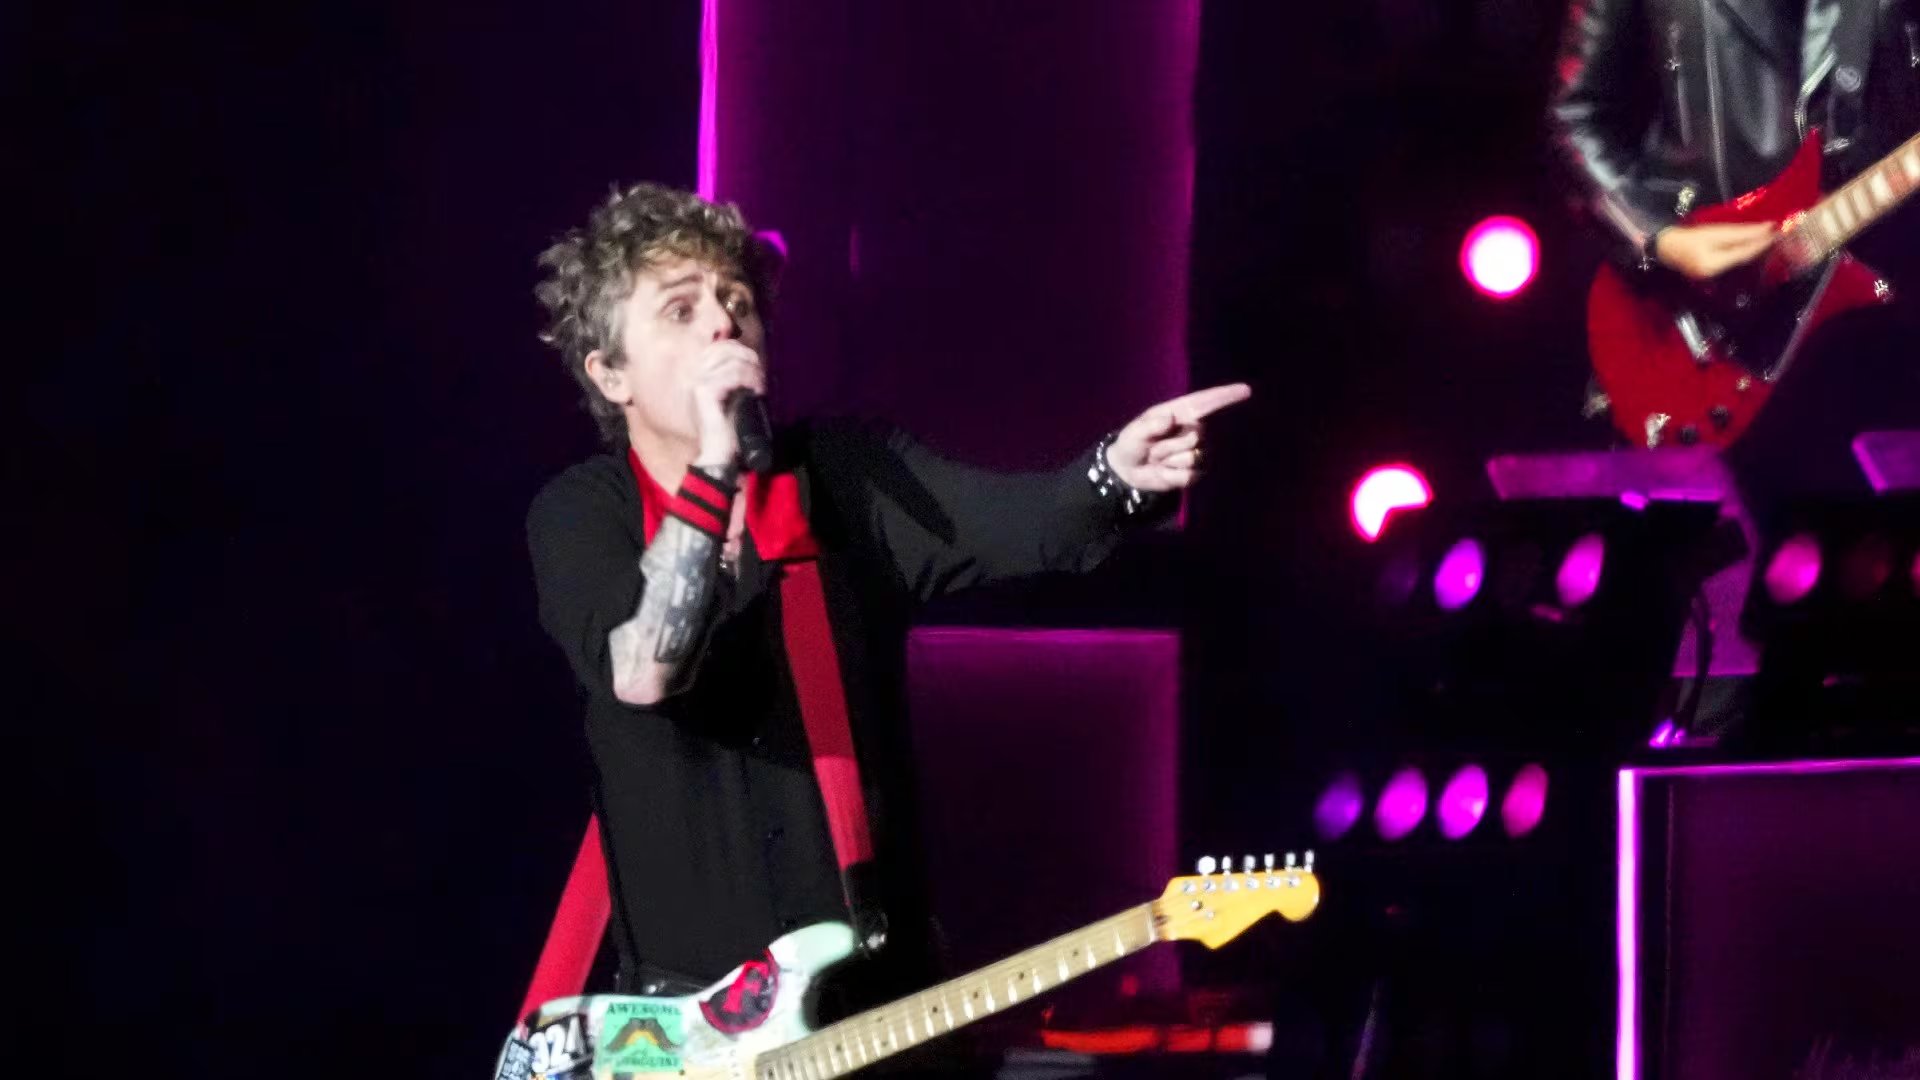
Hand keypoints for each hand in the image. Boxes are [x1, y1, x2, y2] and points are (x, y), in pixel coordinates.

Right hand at [690, 340, 766, 465]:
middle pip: (725, 348)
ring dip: (751, 370)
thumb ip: (736, 376)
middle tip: (760, 377)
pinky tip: (755, 390)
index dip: (742, 352)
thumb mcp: (733, 396)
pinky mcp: (704, 391)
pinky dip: (748, 379)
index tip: (756, 369)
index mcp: (699, 374)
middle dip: (748, 358)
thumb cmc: (727, 428)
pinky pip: (731, 374)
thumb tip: (751, 358)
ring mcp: (697, 382)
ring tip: (759, 386)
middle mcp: (694, 374)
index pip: (720, 346)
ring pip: (730, 359)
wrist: (719, 453)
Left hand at [1106, 383, 1252, 492]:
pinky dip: (1172, 475)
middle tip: (1153, 448)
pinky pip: (1190, 474)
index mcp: (1180, 412)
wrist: (1129, 470)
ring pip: (1194, 456)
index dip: (1226, 396)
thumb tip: (1170, 418)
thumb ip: (1150, 426)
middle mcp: (1193, 430)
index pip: (1206, 402)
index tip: (1245, 390)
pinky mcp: (1196, 472)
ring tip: (1158, 459)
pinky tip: (1164, 472)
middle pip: (1198, 433)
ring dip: (1170, 460)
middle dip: (1171, 444)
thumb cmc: (1132, 443)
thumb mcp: (1134, 432)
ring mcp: (1197, 451)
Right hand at [1653, 222, 1776, 281]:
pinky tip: (1752, 247)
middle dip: (1760, 246)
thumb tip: (1766, 229)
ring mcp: (1713, 277)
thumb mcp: (1713, 231)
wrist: (1663, 247)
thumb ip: (1739, 232)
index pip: (1744, 253)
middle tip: (1777, 233)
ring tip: (1768, 238)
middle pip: (1743, 259)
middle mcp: (1715, 275)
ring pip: (1739, 262)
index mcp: (1712, 264)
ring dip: (1754, 250)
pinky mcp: (1712, 274)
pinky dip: (1743, 253)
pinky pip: (1732, 263)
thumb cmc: (1685, 237)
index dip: (1761, 242)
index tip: (1777, 231)